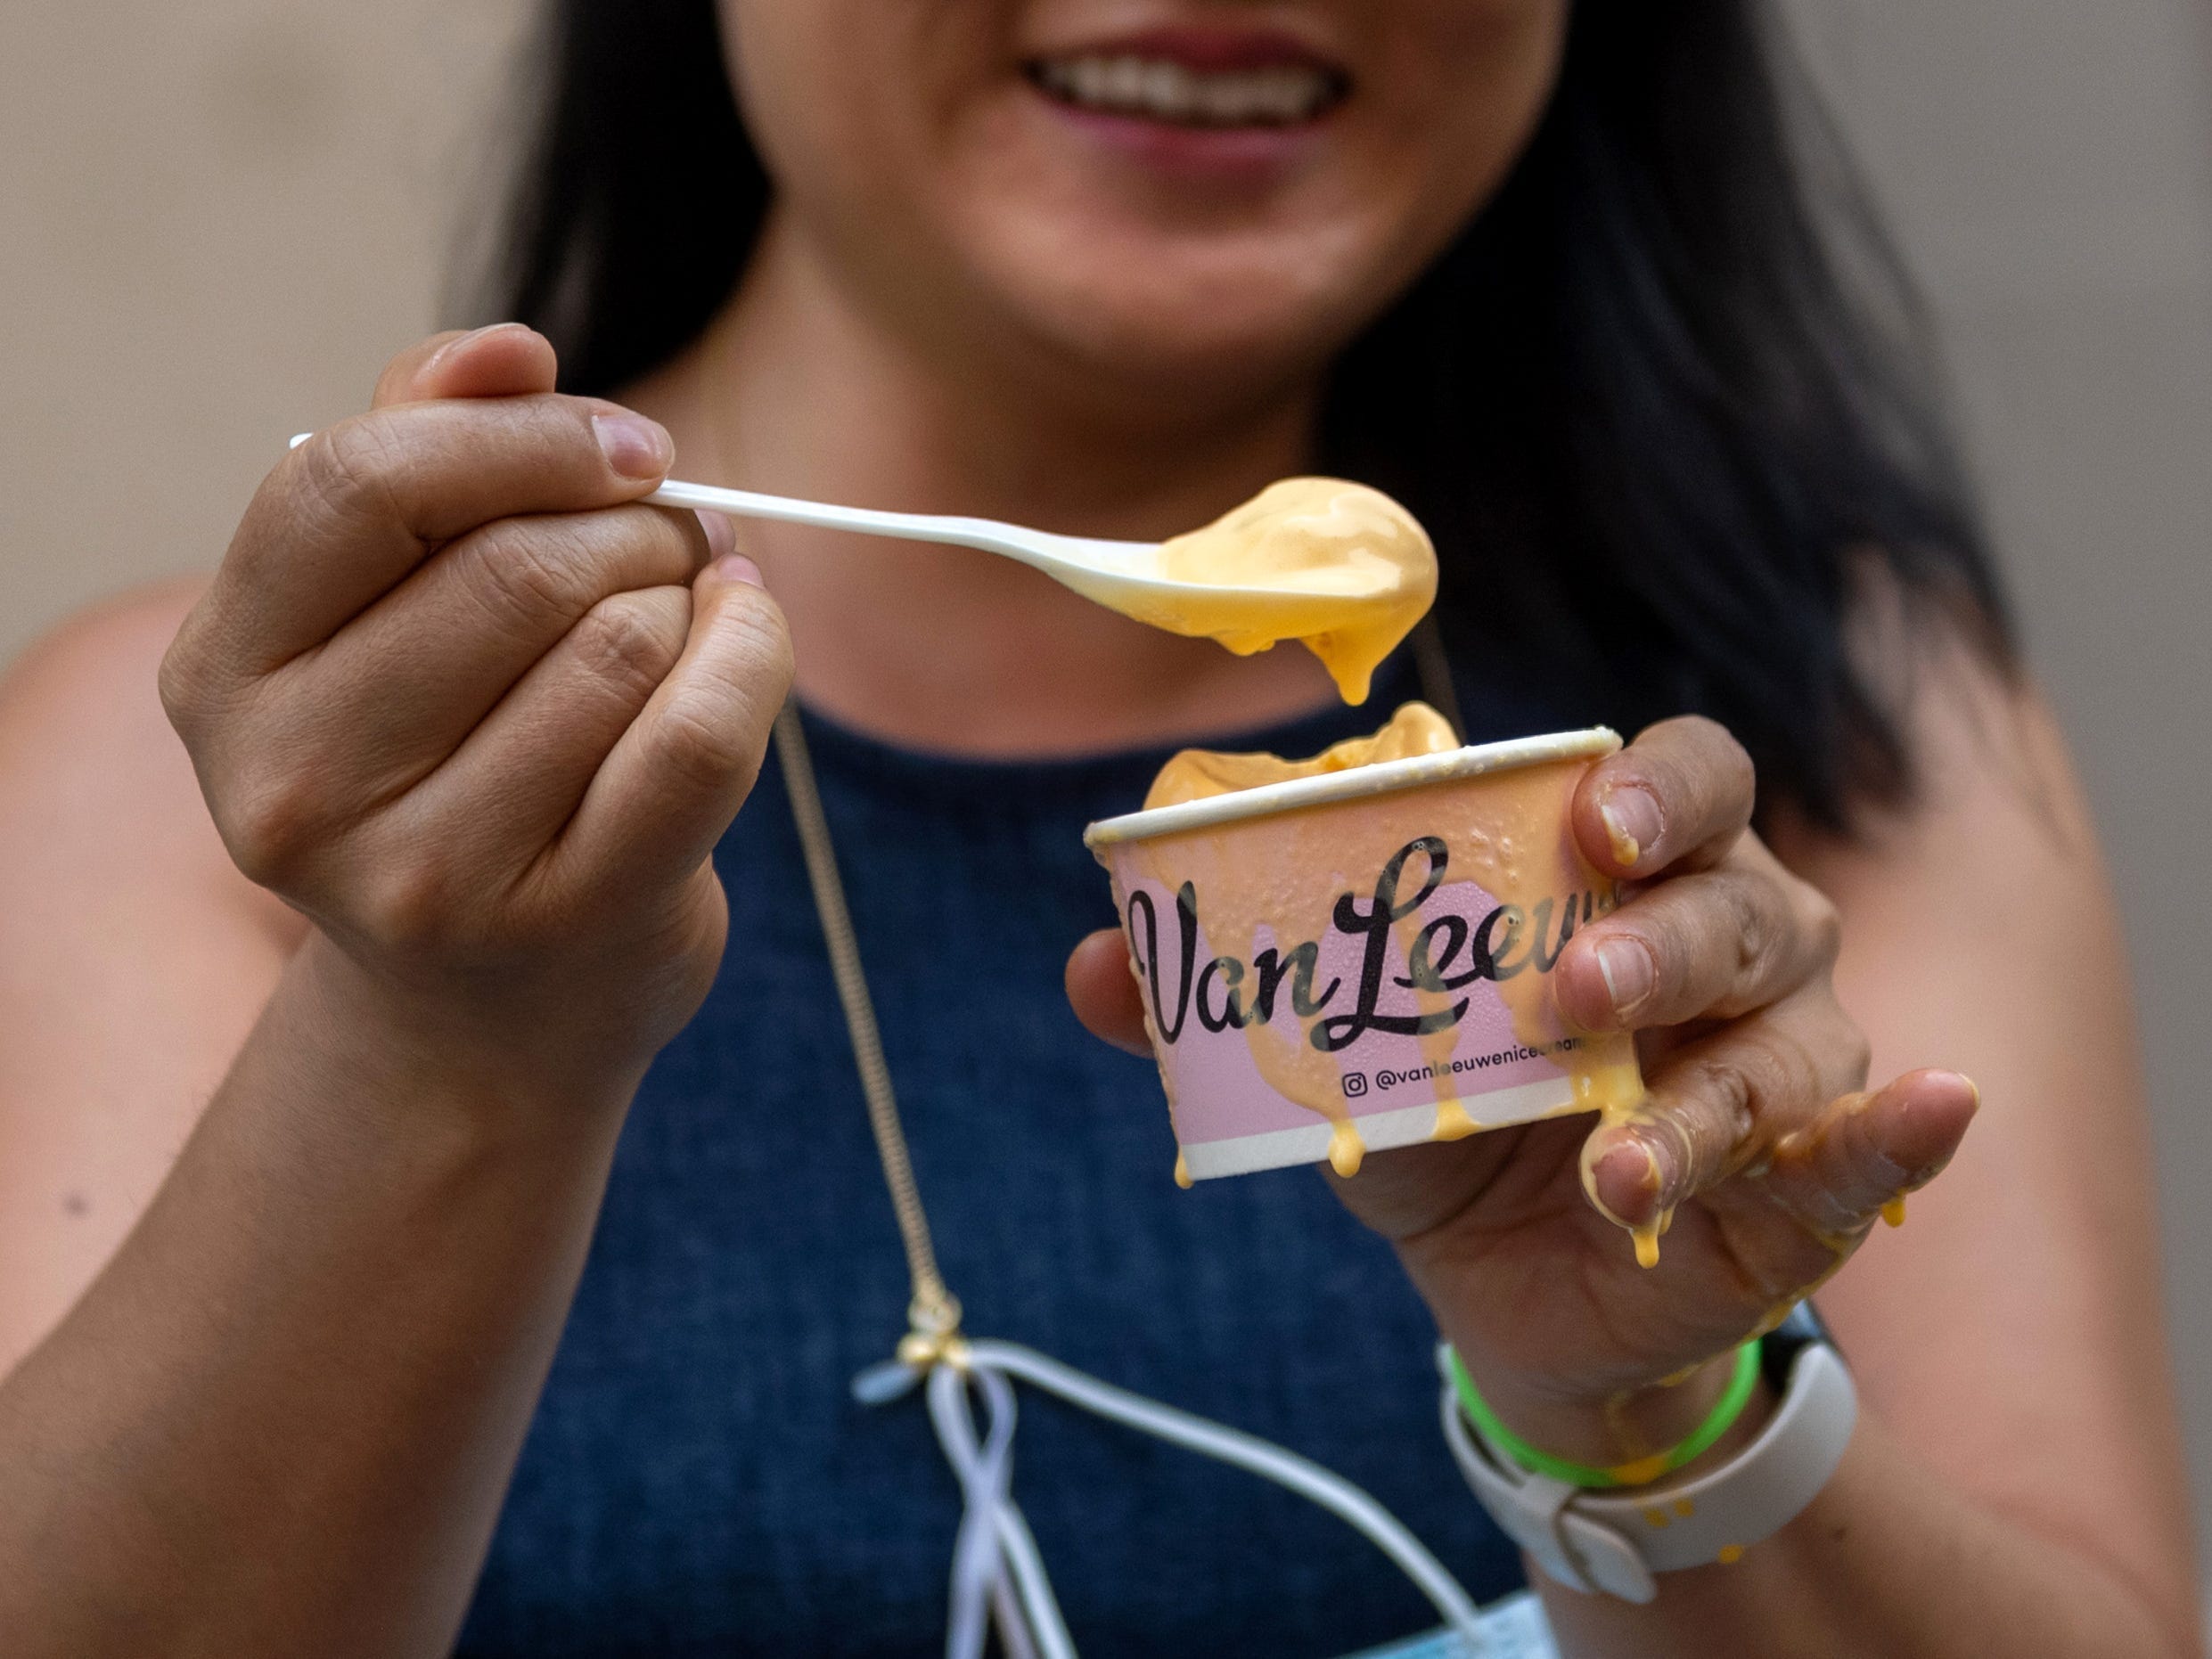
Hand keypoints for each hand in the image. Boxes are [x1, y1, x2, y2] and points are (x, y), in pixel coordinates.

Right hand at [161, 326, 791, 1106]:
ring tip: (687, 609)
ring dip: (690, 594)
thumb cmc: (452, 756)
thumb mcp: (393, 610)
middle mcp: (296, 784)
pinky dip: (753, 655)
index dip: (517, 436)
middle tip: (675, 531)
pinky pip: (699, 736)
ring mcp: (424, 872)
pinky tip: (743, 638)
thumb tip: (512, 348)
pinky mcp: (564, 922)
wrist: (493, 1003)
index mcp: (228, 671)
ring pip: (619, 644)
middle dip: (634, 522)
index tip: (626, 443)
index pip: (353, 486)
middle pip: (513, 567)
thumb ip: (429, 449)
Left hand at [1066, 716, 1977, 1467]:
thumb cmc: (1438, 1116)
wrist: (1496, 1279)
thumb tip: (1089, 960)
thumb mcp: (1336, 1056)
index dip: (1651, 784)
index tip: (1588, 820)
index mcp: (1622, 877)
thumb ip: (1227, 999)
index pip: (1678, 780)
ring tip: (1627, 1159)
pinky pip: (1871, 1147)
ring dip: (1717, 1092)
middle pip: (1741, 901)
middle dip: (1667, 939)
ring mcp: (1785, 1061)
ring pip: (1794, 1041)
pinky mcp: (1806, 1185)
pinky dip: (1896, 1133)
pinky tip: (1927, 1111)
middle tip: (1577, 988)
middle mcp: (1731, 944)